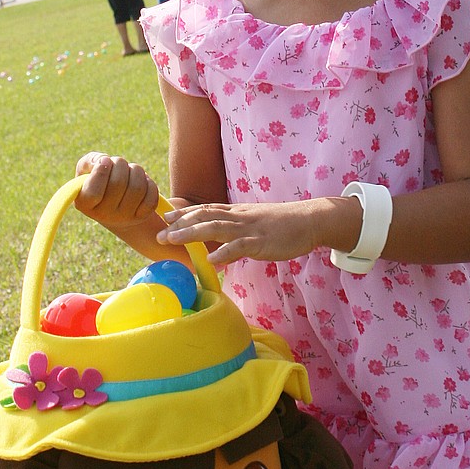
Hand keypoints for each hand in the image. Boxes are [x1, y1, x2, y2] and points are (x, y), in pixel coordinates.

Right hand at [74, 152, 159, 229]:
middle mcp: (104, 215)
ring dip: (136, 170)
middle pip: (118, 183)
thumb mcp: (87, 170)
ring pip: (137, 188)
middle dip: (120, 164)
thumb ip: (89, 161)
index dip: (101, 172)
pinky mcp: (141, 216)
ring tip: (130, 169)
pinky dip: (149, 182)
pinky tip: (141, 180)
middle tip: (118, 162)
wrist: (115, 203)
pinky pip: (151, 196)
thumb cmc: (98, 181)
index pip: (93, 192)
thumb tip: (102, 160)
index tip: (105, 160)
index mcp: (85, 203)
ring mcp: (124, 218)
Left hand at [157, 198, 341, 266]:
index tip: (164, 216)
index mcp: (237, 213)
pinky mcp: (262, 242)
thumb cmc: (282, 225)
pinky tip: (210, 260)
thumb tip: (218, 243)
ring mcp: (250, 229)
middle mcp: (239, 217)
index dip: (184, 212)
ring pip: (216, 227)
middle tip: (159, 234)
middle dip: (180, 224)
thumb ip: (236, 230)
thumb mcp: (254, 222)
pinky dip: (224, 252)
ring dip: (192, 233)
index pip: (206, 209)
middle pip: (204, 216)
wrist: (310, 221)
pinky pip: (240, 247)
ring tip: (173, 240)